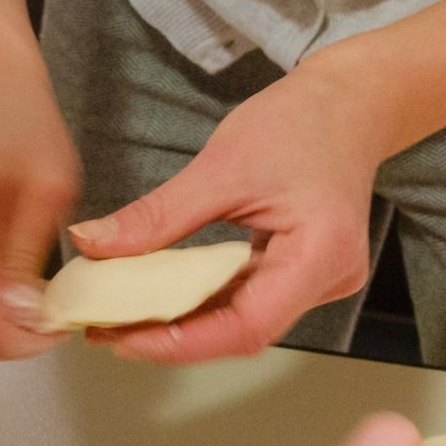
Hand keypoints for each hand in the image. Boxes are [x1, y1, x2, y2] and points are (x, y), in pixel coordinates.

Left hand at [70, 51, 390, 363]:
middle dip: (172, 335)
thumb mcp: (221, 166)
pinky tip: (159, 295)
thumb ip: (158, 215)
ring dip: (183, 320)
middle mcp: (328, 279)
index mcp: (319, 256)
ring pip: (243, 318)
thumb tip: (94, 246)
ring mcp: (320, 279)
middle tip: (107, 330)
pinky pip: (250, 297)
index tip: (123, 339)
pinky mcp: (306, 272)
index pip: (246, 327)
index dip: (180, 342)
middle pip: (243, 330)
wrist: (351, 103)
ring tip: (121, 317)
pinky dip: (203, 299)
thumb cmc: (302, 122)